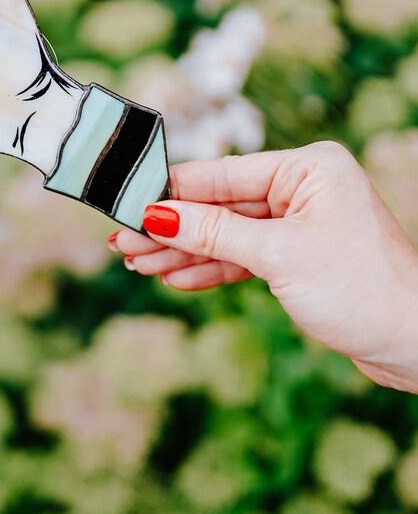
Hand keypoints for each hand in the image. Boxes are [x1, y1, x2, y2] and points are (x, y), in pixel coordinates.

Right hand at [111, 141, 417, 392]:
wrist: (417, 344)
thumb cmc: (363, 288)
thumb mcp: (278, 255)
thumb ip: (213, 232)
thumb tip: (156, 215)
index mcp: (307, 169)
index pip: (222, 176)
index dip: (171, 192)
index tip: (128, 202)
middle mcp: (302, 189)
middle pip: (218, 207)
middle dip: (171, 229)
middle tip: (123, 242)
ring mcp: (299, 224)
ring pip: (226, 235)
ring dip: (183, 252)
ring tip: (138, 264)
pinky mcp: (296, 257)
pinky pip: (243, 257)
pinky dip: (211, 270)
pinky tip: (175, 278)